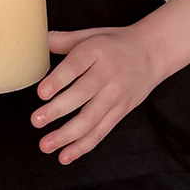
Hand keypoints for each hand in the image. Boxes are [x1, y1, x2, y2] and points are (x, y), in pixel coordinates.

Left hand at [30, 0, 189, 164]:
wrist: (152, 52)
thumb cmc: (116, 43)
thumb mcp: (93, 34)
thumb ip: (66, 40)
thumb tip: (41, 42)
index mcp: (98, 50)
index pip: (76, 65)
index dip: (58, 80)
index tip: (41, 93)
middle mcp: (108, 73)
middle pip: (81, 94)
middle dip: (57, 110)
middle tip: (36, 120)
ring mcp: (116, 95)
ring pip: (90, 119)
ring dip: (66, 134)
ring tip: (45, 144)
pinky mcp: (121, 111)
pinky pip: (101, 131)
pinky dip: (83, 146)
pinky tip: (65, 155)